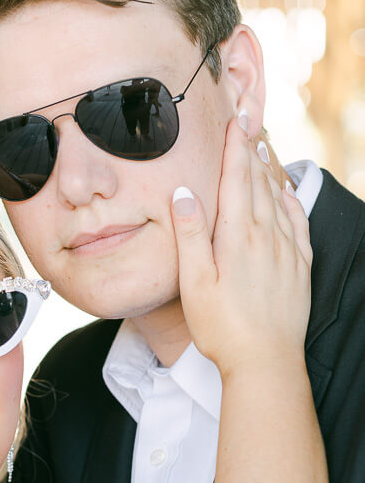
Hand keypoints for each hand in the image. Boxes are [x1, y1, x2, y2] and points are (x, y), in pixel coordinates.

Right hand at [173, 115, 310, 377]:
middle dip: (251, 150)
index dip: (235, 148)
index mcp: (237, 238)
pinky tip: (286, 194)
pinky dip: (290, 202)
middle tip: (249, 121)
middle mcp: (266, 237)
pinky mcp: (299, 268)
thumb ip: (190, 236)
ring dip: (268, 171)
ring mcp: (286, 252)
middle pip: (257, 183)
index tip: (235, 120)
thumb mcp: (194, 284)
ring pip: (277, 199)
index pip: (236, 180)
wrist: (265, 361)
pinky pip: (297, 223)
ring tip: (262, 149)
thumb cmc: (222, 328)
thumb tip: (184, 192)